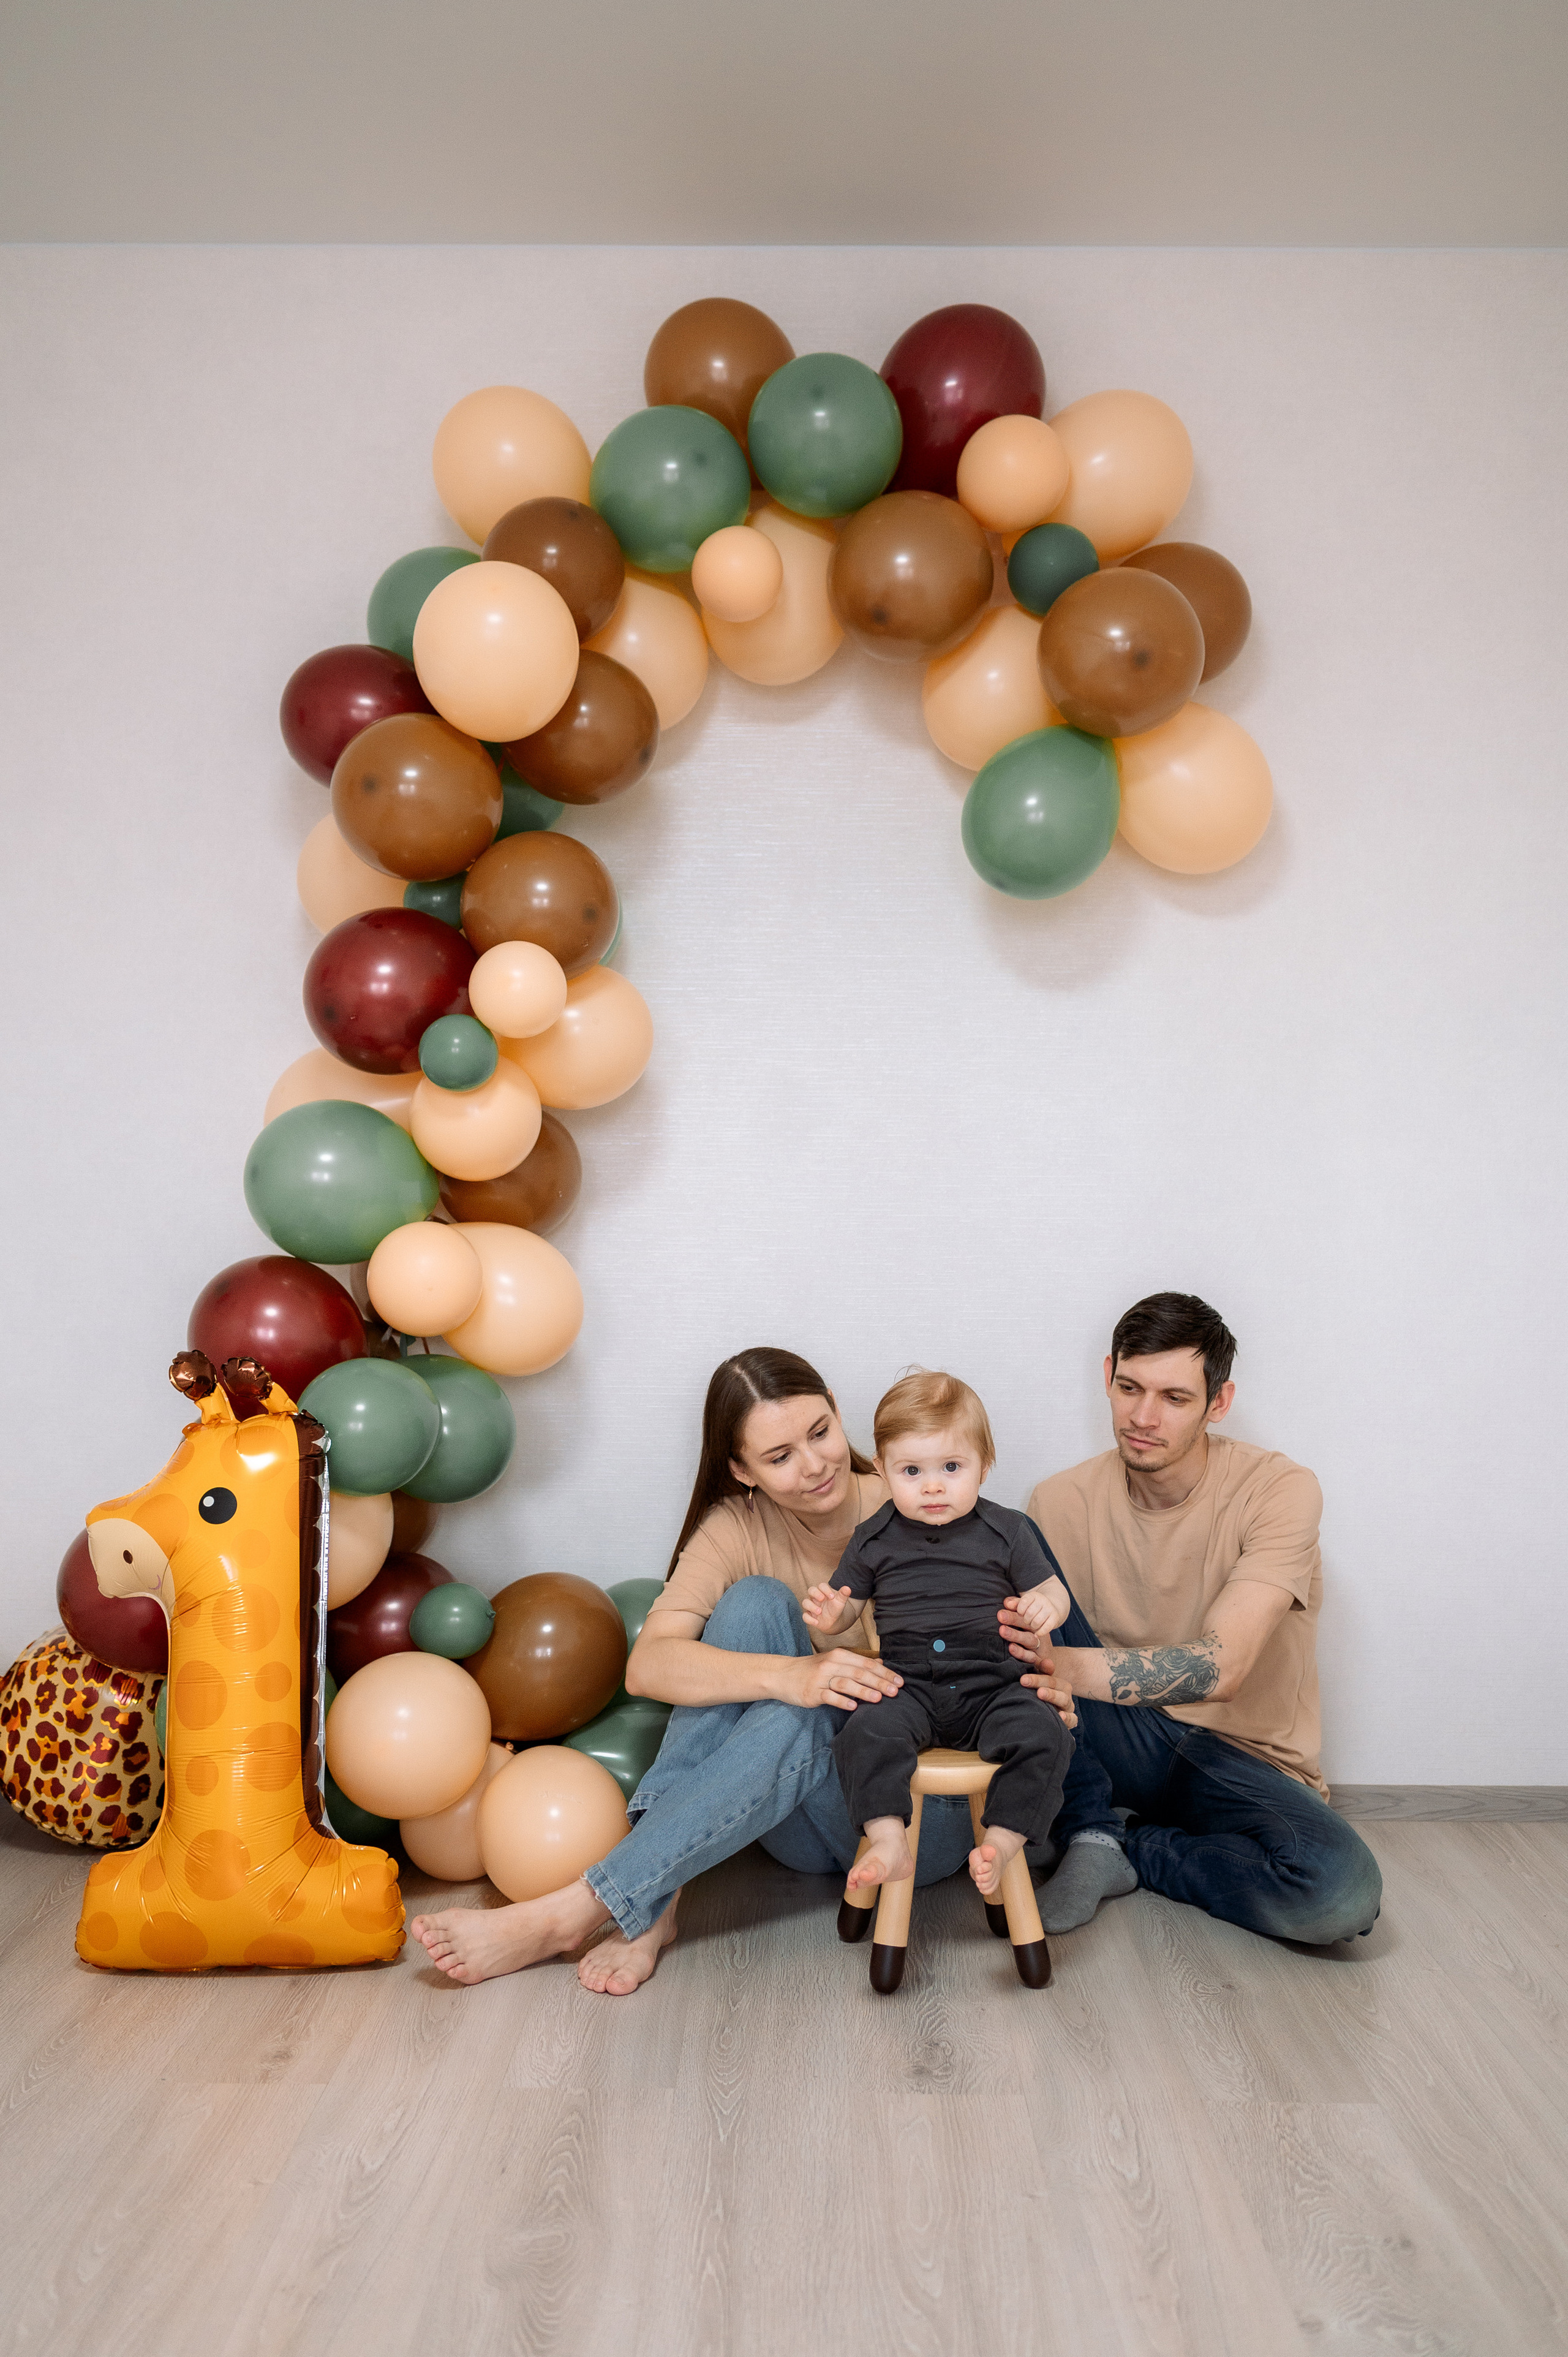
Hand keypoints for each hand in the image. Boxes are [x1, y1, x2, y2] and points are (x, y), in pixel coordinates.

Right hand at [788, 1648, 903, 1712]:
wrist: (784, 1674)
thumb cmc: (813, 1669)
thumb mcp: (835, 1661)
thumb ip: (857, 1663)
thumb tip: (882, 1664)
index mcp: (839, 1655)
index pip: (867, 1664)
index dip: (885, 1673)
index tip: (900, 1682)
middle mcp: (831, 1664)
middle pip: (859, 1673)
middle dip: (880, 1683)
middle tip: (895, 1692)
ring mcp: (821, 1678)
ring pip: (846, 1684)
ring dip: (864, 1691)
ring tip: (879, 1699)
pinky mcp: (812, 1692)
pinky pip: (829, 1697)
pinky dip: (842, 1701)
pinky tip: (853, 1707)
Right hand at [801, 1581, 852, 1630]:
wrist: (834, 1620)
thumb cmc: (836, 1607)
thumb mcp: (840, 1601)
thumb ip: (843, 1594)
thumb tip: (847, 1588)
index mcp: (823, 1591)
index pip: (821, 1586)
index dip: (825, 1589)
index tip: (832, 1596)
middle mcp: (815, 1597)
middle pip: (811, 1590)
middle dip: (815, 1593)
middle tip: (822, 1598)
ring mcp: (811, 1606)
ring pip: (805, 1603)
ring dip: (811, 1607)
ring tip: (819, 1611)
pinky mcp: (809, 1616)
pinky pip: (805, 1616)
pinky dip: (810, 1619)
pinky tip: (817, 1622)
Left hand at [1003, 1575, 1069, 1639]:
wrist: (1053, 1607)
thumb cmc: (1033, 1607)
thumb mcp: (1024, 1603)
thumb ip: (1014, 1604)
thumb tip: (1007, 1604)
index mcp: (1033, 1595)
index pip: (1023, 1603)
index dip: (1020, 1611)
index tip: (1021, 1613)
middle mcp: (1043, 1600)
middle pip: (1029, 1614)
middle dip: (1026, 1620)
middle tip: (1027, 1621)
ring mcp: (1050, 1609)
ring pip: (1036, 1622)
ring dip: (1032, 1626)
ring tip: (1032, 1625)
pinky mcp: (1055, 1618)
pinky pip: (1046, 1627)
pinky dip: (1040, 1632)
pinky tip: (1036, 1634)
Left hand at [1018, 1661, 1077, 1730]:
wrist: (1043, 1719)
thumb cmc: (1033, 1699)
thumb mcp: (1030, 1687)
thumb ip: (1026, 1675)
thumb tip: (1013, 1652)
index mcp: (1053, 1680)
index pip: (1046, 1671)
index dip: (1039, 1668)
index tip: (1025, 1673)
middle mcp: (1062, 1690)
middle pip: (1053, 1682)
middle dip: (1038, 1680)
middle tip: (1024, 1680)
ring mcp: (1067, 1705)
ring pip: (1063, 1698)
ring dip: (1052, 1695)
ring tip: (1040, 1693)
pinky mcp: (1070, 1719)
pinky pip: (1073, 1719)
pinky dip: (1068, 1718)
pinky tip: (1061, 1716)